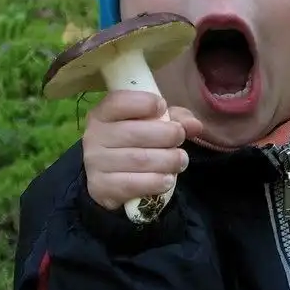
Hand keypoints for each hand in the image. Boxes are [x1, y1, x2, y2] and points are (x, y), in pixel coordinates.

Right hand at [82, 90, 202, 211]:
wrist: (109, 178)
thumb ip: (174, 119)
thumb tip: (195, 125)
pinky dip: (156, 182)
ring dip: (168, 160)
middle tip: (180, 138)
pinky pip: (133, 184)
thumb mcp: (152, 124)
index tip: (162, 107)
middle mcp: (94, 136)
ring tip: (180, 161)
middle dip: (167, 135)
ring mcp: (95, 163)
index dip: (144, 103)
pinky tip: (167, 179)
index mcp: (103, 113)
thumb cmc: (134, 142)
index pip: (119, 102)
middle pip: (135, 133)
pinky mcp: (100, 187)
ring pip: (139, 160)